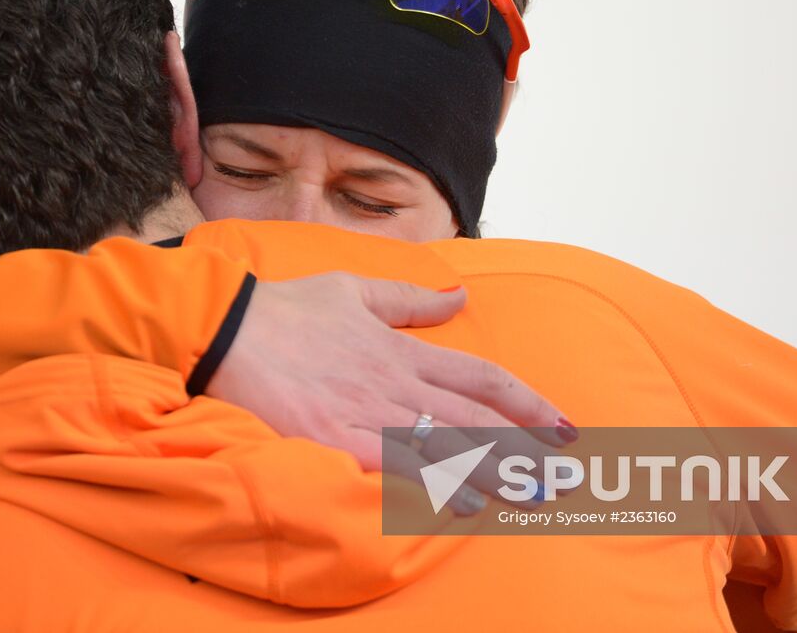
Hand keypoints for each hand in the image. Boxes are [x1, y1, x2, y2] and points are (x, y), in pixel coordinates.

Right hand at [206, 273, 573, 515]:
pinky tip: (467, 505)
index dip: (527, 402)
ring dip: (497, 471)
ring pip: (447, 443)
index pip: (482, 377)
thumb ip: (411, 298)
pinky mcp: (335, 437)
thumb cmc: (288, 309)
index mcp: (402, 349)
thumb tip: (459, 295)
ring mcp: (367, 410)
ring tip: (537, 495)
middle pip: (477, 419)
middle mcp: (395, 382)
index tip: (562, 425)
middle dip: (527, 448)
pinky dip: (435, 484)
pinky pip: (396, 465)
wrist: (227, 328)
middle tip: (570, 476)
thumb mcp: (355, 290)